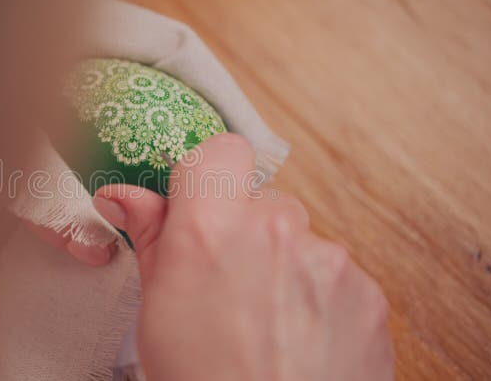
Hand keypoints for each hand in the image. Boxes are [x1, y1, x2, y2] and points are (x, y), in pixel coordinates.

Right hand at [92, 133, 393, 380]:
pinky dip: (320, 300)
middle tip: (230, 288)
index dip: (211, 175)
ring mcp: (328, 260)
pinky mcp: (366, 293)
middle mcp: (275, 229)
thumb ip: (150, 238)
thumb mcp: (157, 311)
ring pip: (302, 242)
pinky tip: (299, 340)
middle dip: (248, 234)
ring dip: (285, 269)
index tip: (203, 207)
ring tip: (268, 326)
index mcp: (211, 228)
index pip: (220, 151)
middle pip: (264, 203)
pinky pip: (336, 276)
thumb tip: (123, 197)